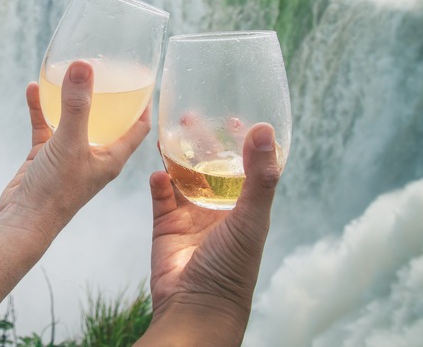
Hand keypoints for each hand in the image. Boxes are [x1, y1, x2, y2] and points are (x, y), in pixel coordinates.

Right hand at [0, 60, 150, 241]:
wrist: (22, 222)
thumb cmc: (55, 192)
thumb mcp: (70, 143)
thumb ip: (76, 105)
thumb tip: (82, 66)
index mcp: (112, 156)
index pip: (139, 126)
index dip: (144, 102)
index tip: (143, 75)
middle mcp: (94, 155)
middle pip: (108, 118)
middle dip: (107, 93)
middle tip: (104, 65)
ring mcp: (69, 155)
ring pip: (74, 119)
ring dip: (71, 98)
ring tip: (69, 72)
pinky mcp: (46, 157)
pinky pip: (46, 125)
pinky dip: (42, 108)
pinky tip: (35, 88)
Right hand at [138, 123, 279, 345]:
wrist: (196, 306)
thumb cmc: (233, 267)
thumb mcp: (252, 219)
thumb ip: (259, 177)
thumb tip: (264, 130)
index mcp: (243, 206)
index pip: (243, 167)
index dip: (240, 143)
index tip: (235, 117)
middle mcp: (217, 208)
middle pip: (208, 166)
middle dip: (202, 142)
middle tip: (192, 116)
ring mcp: (190, 216)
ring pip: (182, 177)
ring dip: (176, 155)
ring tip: (171, 132)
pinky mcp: (165, 225)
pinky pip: (160, 196)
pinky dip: (158, 183)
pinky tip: (157, 174)